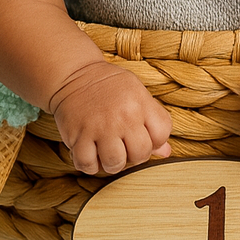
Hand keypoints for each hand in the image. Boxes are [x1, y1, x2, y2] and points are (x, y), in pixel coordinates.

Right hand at [50, 61, 172, 174]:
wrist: (74, 74)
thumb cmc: (109, 86)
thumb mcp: (136, 94)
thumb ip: (153, 120)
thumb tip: (166, 152)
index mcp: (140, 102)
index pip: (161, 135)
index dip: (155, 141)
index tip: (142, 136)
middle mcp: (122, 115)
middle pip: (140, 154)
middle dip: (134, 156)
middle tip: (124, 146)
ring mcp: (99, 126)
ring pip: (115, 164)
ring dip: (112, 163)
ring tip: (106, 151)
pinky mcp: (77, 135)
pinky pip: (87, 165)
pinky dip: (89, 164)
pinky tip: (90, 152)